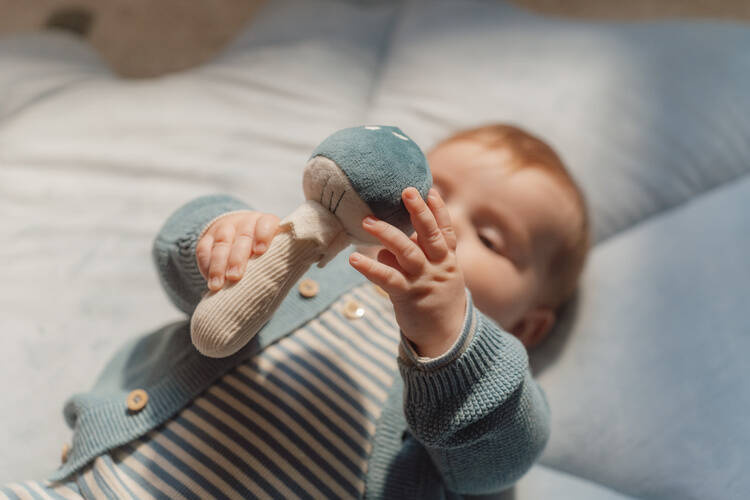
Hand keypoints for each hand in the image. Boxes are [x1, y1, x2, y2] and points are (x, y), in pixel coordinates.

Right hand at [196, 211, 280, 291]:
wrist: (237, 235)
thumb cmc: (264, 250)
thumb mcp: (274, 248)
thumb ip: (284, 255)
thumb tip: (312, 262)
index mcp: (266, 223)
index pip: (266, 224)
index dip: (263, 235)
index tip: (260, 251)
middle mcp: (245, 222)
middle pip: (241, 237)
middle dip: (237, 257)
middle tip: (235, 276)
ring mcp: (225, 229)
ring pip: (221, 244)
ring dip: (218, 265)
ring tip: (217, 285)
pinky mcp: (208, 237)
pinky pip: (203, 249)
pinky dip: (205, 265)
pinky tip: (208, 279)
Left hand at [349, 187, 467, 357]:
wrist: (446, 336)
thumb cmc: (435, 299)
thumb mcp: (436, 275)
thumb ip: (415, 259)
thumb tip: (383, 250)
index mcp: (446, 259)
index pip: (444, 230)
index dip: (438, 210)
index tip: (429, 189)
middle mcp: (437, 266)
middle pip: (430, 234)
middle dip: (419, 211)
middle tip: (406, 191)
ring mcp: (422, 280)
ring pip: (407, 252)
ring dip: (387, 234)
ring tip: (367, 221)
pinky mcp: (406, 296)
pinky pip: (387, 279)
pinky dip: (370, 268)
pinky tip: (354, 259)